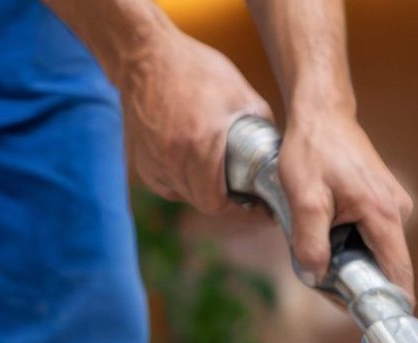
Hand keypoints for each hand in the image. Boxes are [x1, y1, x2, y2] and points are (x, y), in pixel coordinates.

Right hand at [115, 29, 270, 212]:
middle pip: (202, 202)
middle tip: (245, 190)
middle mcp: (171, 158)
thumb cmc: (194, 69)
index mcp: (198, 144)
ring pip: (184, 195)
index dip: (239, 209)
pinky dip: (184, 180)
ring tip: (221, 172)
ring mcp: (151, 162)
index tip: (255, 205)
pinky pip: (168, 184)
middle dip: (226, 199)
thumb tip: (277, 152)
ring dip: (204, 189)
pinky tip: (195, 162)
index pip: (217, 203)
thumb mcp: (240, 93)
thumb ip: (261, 125)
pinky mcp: (140, 161)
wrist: (145, 57)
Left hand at [275, 107, 415, 291]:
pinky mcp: (381, 201)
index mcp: (384, 214)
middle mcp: (396, 212)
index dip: (387, 301)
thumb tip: (316, 277)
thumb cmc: (313, 150)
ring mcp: (391, 206)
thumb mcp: (304, 199)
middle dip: (352, 280)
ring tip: (312, 243)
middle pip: (383, 266)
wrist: (320, 114)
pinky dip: (346, 242)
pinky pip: (368, 236)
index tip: (370, 320)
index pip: (399, 273)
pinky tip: (322, 230)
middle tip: (315, 274)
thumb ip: (310, 243)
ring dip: (345, 258)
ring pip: (372, 252)